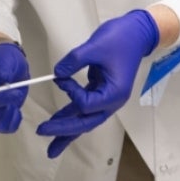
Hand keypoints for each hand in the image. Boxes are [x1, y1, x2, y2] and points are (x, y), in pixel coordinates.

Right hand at [0, 42, 29, 132]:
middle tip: (12, 97)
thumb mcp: (3, 60)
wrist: (9, 64)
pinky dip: (12, 121)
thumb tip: (2, 84)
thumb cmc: (2, 60)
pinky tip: (15, 108)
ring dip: (7, 115)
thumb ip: (1, 72)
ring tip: (14, 99)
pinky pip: (3, 128)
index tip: (10, 88)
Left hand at [36, 9, 159, 158]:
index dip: (71, 93)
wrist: (137, 33)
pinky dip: (71, 114)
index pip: (87, 104)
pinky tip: (58, 121)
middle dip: (63, 130)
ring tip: (51, 147)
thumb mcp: (95, 46)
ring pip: (84, 119)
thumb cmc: (121, 39)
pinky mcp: (100, 92)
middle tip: (42, 132)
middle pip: (85, 122)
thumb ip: (74, 60)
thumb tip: (57, 73)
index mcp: (114, 94)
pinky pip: (84, 108)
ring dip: (67, 131)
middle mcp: (111, 101)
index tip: (62, 78)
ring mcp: (106, 98)